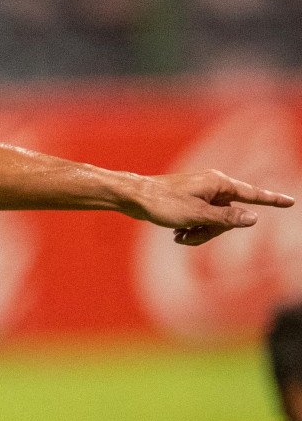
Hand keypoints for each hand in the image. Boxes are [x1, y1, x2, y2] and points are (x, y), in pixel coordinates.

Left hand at [129, 170, 292, 245]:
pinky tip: (176, 234)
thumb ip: (227, 218)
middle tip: (190, 236)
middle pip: (229, 216)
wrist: (133, 197)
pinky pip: (201, 220)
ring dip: (200, 233)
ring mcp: (201, 193)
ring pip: (214, 221)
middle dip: (213, 231)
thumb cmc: (163, 203)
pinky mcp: (190, 201)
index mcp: (218, 184)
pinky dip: (192, 229)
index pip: (252, 194)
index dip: (272, 200)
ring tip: (180, 237)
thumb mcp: (197, 215)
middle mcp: (212, 186)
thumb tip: (253, 218)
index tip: (291, 202)